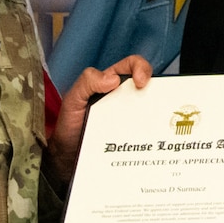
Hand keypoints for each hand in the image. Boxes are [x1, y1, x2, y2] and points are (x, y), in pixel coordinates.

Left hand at [49, 55, 151, 183]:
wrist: (67, 156)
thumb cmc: (69, 125)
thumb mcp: (73, 99)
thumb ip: (87, 83)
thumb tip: (114, 79)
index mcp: (110, 83)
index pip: (131, 66)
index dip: (141, 68)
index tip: (140, 82)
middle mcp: (123, 97)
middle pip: (148, 86)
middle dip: (156, 90)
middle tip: (149, 102)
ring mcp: (129, 117)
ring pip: (151, 109)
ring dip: (156, 114)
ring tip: (154, 123)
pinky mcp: (132, 135)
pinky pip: (146, 132)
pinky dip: (151, 134)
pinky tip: (151, 139)